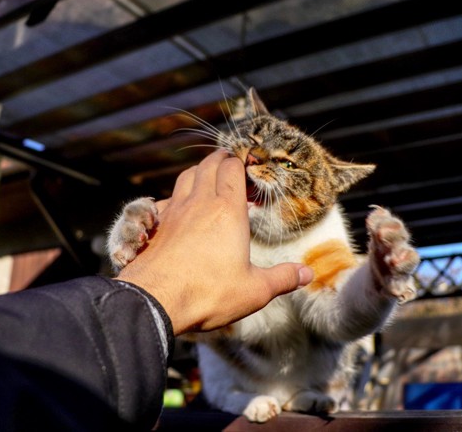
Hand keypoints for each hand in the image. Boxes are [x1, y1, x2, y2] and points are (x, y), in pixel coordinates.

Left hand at [116, 150, 312, 334]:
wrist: (153, 301)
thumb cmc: (207, 293)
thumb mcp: (254, 291)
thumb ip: (283, 278)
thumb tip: (307, 274)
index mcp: (228, 212)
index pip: (233, 168)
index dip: (242, 164)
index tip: (252, 174)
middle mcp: (200, 203)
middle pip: (209, 165)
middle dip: (222, 161)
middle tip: (233, 168)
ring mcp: (174, 212)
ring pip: (186, 176)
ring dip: (199, 172)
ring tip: (209, 181)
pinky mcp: (155, 225)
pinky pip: (166, 198)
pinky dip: (176, 195)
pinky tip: (180, 209)